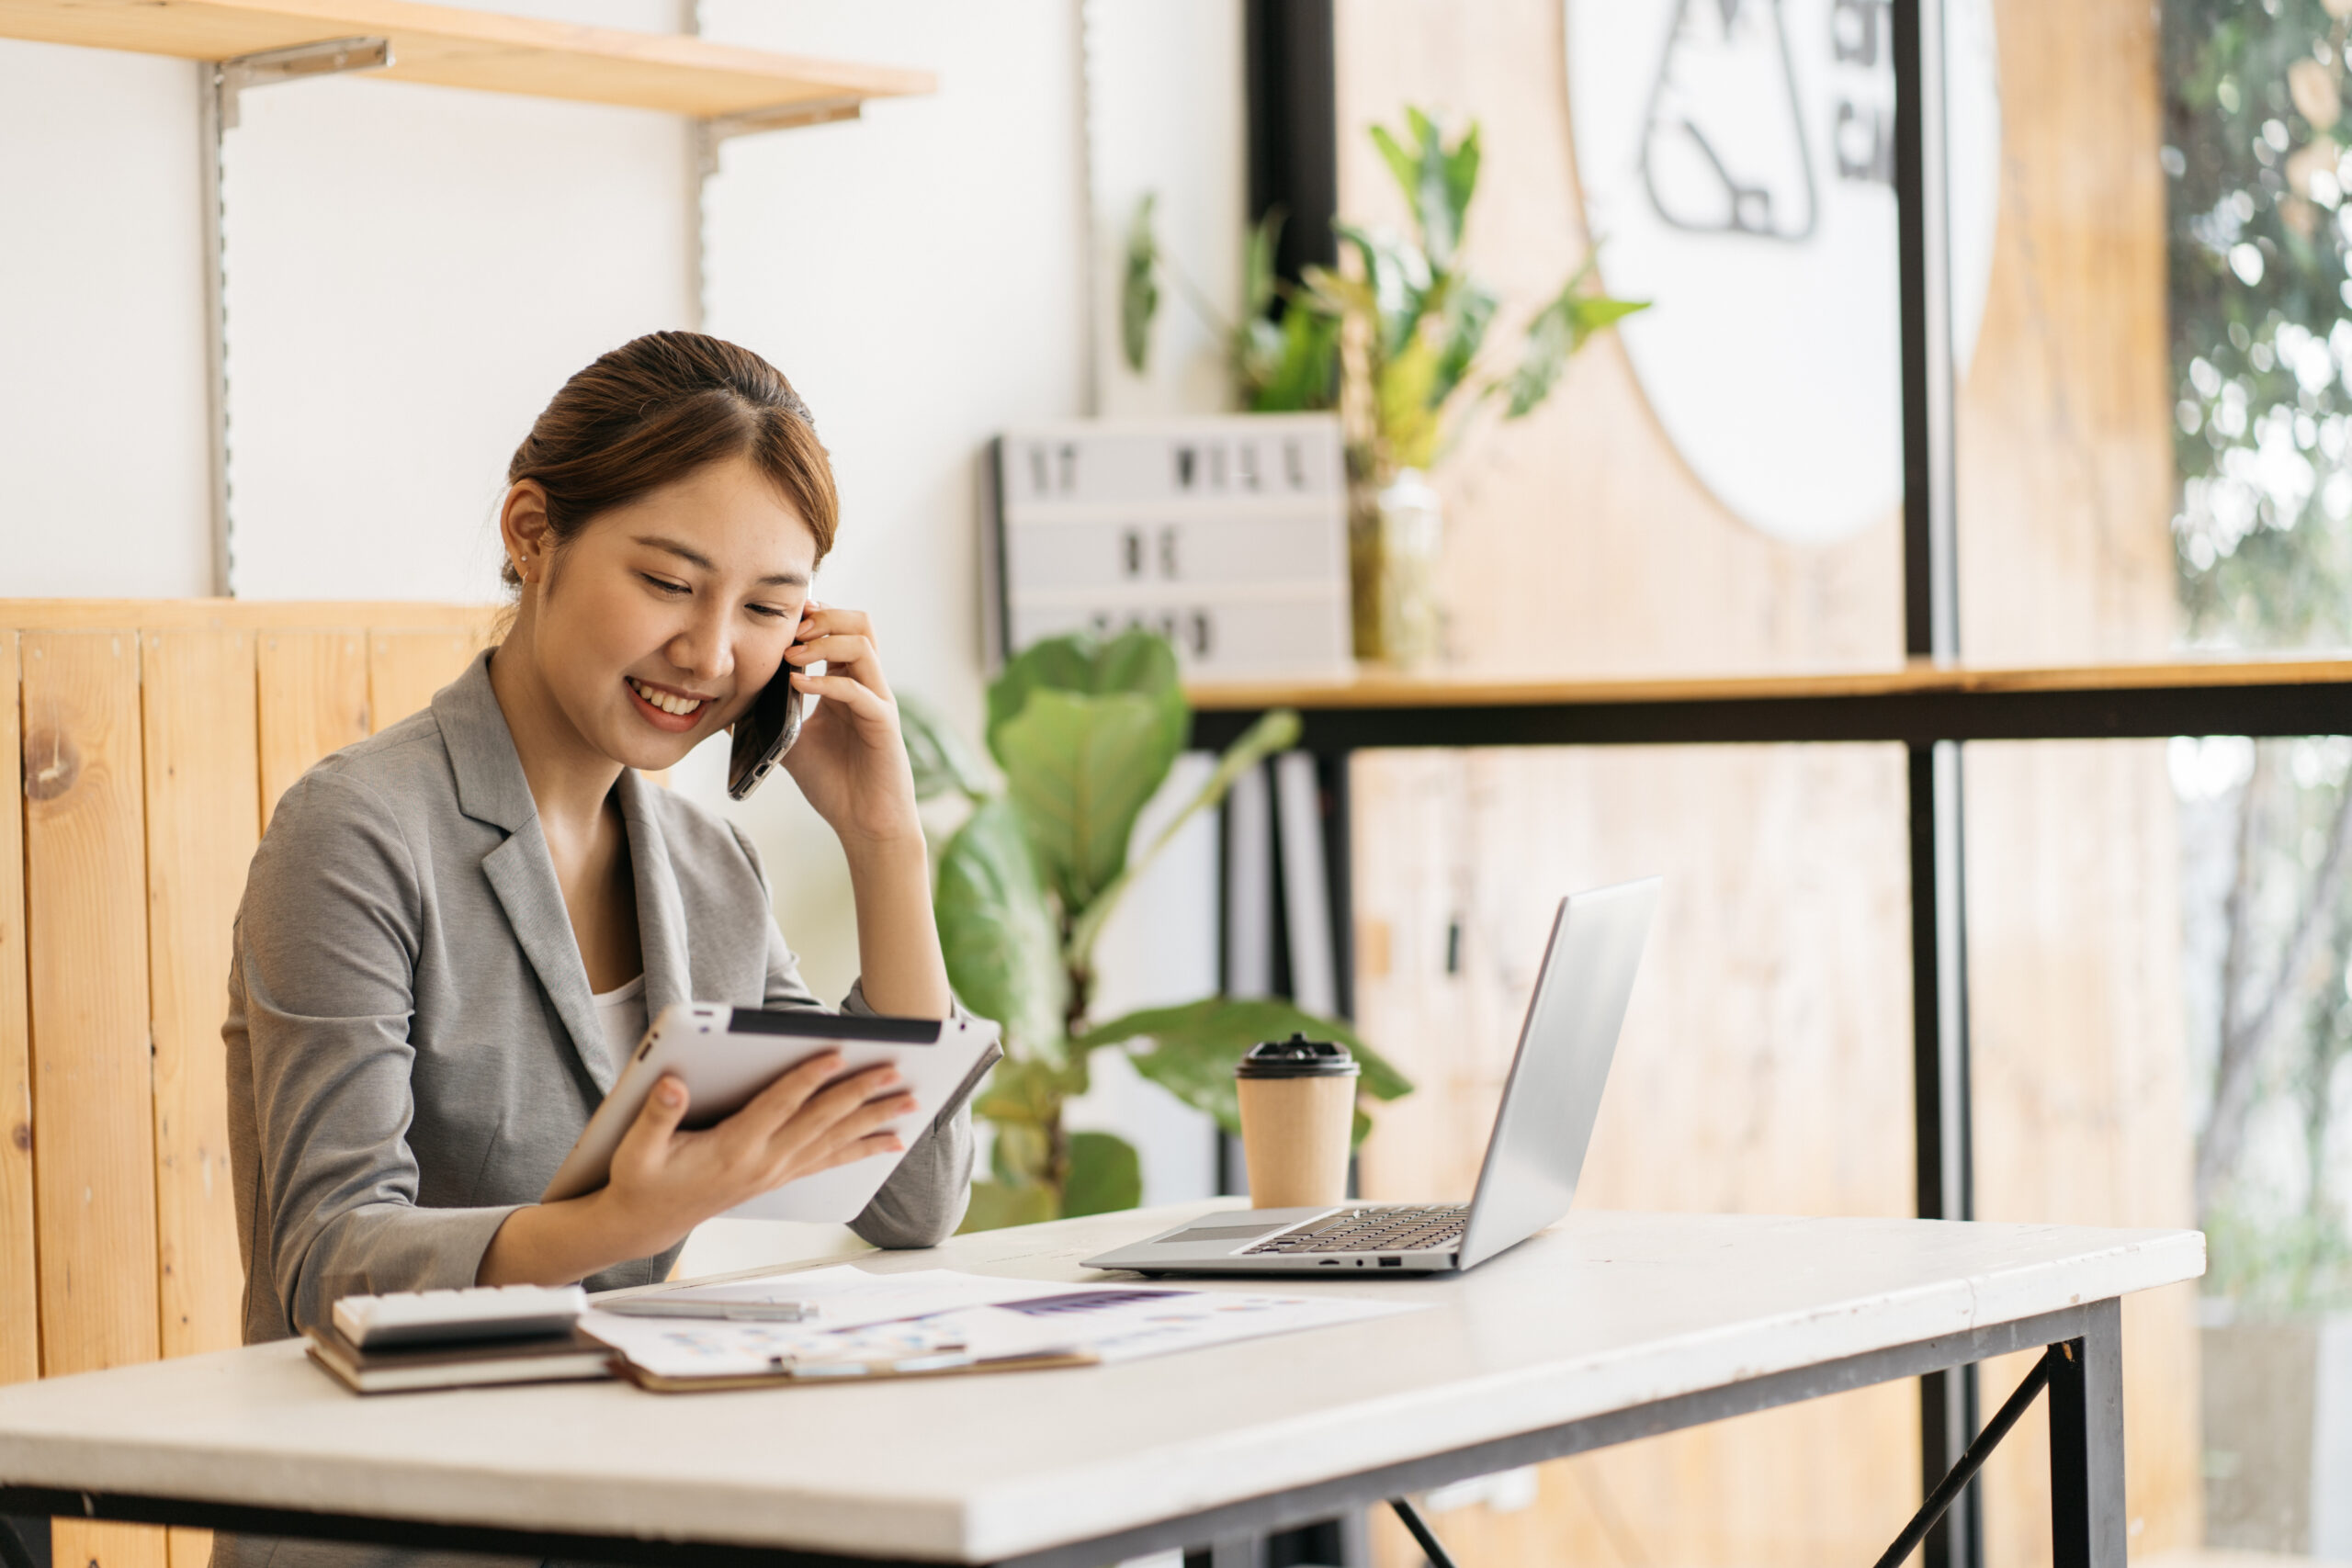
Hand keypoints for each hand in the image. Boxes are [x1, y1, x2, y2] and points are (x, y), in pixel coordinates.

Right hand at [591, 1054, 915, 1257]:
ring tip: (909, 1103)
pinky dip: (861, 1148)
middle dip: (860, 1094)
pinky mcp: (778, 1177)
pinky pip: (829, 1160)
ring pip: (834, 1141)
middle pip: (820, 1122)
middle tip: (895, 1070)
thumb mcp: (635, 1148)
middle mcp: (763, 1162)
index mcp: (732, 1149)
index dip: (807, 1078)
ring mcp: (775, 1172)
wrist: (646, 1223)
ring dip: (873, 1120)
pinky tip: (889, 1142)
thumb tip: (673, 1083)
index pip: (778, 1106)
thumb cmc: (640, 1180)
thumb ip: (656, 1115)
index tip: (836, 1053)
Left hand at [778, 603, 924, 851]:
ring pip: (863, 645)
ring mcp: (877, 701)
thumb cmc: (833, 783)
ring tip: (792, 655)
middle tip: (791, 629)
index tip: (780, 617)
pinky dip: (827, 682)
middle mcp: (866, 685)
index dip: (813, 615)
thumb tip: (724, 705)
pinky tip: (798, 686)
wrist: (863, 822)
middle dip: (824, 616)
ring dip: (824, 642)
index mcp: (846, 684)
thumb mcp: (788, 743)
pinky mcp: (883, 723)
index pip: (838, 630)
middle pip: (860, 623)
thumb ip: (766, 719)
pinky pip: (859, 691)